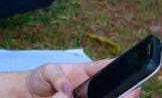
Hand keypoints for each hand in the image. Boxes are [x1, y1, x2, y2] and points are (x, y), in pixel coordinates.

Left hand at [23, 60, 141, 97]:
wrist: (28, 93)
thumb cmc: (39, 78)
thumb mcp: (47, 71)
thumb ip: (57, 77)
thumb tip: (67, 90)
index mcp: (83, 72)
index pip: (103, 67)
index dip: (117, 66)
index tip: (129, 66)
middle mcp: (88, 87)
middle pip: (109, 88)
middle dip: (122, 89)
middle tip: (133, 91)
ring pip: (103, 97)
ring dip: (112, 97)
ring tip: (123, 96)